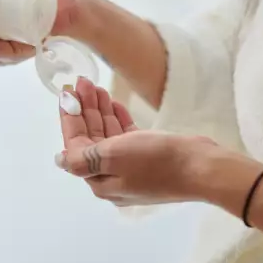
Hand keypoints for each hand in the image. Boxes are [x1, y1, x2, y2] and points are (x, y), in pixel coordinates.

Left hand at [56, 77, 219, 205]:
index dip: (69, 117)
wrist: (202, 167)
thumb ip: (83, 157)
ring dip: (101, 112)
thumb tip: (59, 160)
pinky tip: (115, 103)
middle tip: (82, 82)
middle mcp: (113, 177)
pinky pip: (126, 137)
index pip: (76, 145)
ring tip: (95, 87)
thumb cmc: (157, 160)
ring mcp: (131, 169)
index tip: (66, 93)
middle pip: (91, 139)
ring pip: (108, 136)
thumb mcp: (113, 156)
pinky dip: (119, 120)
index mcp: (100, 180)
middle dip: (85, 110)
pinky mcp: (149, 159)